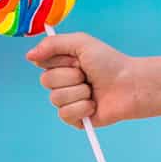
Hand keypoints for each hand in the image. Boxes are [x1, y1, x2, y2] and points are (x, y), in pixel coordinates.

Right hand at [26, 31, 149, 127]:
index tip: (77, 59)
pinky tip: (95, 104)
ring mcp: (69, 101)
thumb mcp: (81, 43)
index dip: (59, 60)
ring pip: (55, 98)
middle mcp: (62, 83)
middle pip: (46, 81)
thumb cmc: (110, 62)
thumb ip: (53, 43)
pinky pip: (64, 114)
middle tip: (88, 75)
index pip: (41, 63)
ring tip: (94, 90)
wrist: (131, 85)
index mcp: (61, 65)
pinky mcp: (76, 119)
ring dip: (79, 92)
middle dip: (70, 76)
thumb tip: (29, 56)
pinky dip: (82, 108)